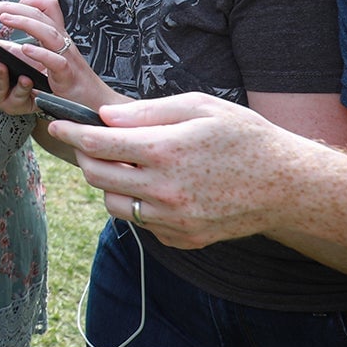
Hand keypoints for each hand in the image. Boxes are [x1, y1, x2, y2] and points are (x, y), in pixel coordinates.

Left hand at [0, 0, 123, 108]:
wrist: (94, 102)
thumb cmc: (67, 80)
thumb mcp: (41, 60)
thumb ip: (19, 51)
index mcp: (57, 35)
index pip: (47, 7)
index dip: (28, 1)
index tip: (3, 6)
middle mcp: (63, 41)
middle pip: (40, 15)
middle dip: (13, 8)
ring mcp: (67, 57)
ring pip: (49, 32)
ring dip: (25, 22)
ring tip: (4, 18)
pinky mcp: (68, 75)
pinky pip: (56, 61)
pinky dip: (41, 53)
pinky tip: (25, 49)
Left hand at [45, 92, 320, 249]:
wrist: (288, 185)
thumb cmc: (245, 136)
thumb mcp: (199, 107)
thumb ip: (146, 113)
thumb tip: (104, 117)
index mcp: (167, 151)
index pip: (98, 143)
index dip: (71, 130)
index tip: (57, 122)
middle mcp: (165, 190)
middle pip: (97, 176)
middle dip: (85, 155)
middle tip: (91, 142)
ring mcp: (174, 220)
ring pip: (114, 204)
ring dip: (110, 184)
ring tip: (129, 164)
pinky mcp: (183, 238)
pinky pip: (142, 223)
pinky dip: (139, 204)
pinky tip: (159, 187)